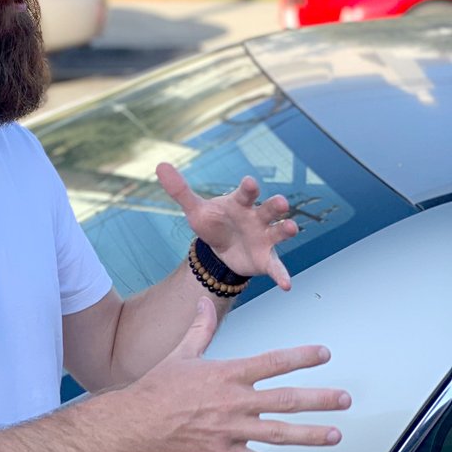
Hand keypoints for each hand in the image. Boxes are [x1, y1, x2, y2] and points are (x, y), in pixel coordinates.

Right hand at [122, 297, 350, 451]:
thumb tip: (203, 302)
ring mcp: (230, 429)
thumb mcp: (181, 352)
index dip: (300, 356)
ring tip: (334, 435)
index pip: (272, 362)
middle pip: (285, 399)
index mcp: (227, 373)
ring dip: (310, 435)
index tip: (323, 353)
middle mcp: (234, 401)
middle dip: (319, 400)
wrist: (136, 421)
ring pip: (279, 433)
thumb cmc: (157, 387)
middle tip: (344, 400)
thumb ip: (199, 328)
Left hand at [156, 161, 297, 288]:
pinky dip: (281, 274)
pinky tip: (286, 285)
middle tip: (281, 202)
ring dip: (286, 229)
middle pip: (269, 209)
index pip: (246, 193)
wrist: (220, 252)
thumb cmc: (213, 224)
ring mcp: (265, 237)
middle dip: (275, 205)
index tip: (250, 182)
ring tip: (291, 228)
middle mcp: (257, 217)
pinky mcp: (266, 259)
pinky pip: (276, 267)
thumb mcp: (196, 210)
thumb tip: (160, 166)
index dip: (248, 188)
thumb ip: (180, 190)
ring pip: (279, 231)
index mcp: (240, 203)